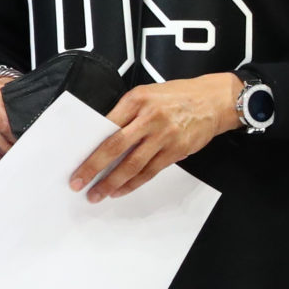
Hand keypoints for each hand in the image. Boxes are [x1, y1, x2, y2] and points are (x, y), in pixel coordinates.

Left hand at [71, 74, 243, 200]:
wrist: (213, 100)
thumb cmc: (176, 96)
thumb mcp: (147, 94)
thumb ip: (126, 113)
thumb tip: (102, 137)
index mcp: (136, 100)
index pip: (106, 126)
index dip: (90, 147)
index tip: (75, 162)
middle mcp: (149, 117)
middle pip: (115, 147)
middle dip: (93, 167)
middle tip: (78, 183)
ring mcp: (164, 135)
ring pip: (132, 164)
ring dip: (112, 182)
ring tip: (97, 194)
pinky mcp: (176, 150)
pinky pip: (150, 171)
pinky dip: (133, 183)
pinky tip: (120, 191)